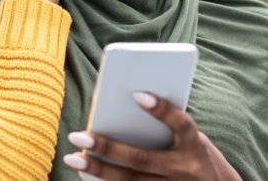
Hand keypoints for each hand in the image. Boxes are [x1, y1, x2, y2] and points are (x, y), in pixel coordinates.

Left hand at [64, 92, 241, 180]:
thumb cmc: (193, 155)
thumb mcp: (190, 139)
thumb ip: (164, 127)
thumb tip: (122, 110)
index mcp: (194, 145)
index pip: (181, 124)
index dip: (162, 110)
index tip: (137, 94)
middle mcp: (184, 169)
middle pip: (142, 159)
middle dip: (108, 148)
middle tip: (78, 136)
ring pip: (130, 180)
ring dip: (98, 169)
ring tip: (72, 157)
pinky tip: (84, 172)